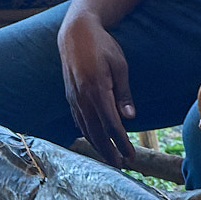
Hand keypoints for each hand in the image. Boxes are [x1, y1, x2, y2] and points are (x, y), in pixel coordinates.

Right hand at [58, 10, 135, 165]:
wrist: (75, 33)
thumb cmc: (101, 46)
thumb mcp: (119, 65)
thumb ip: (123, 93)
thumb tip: (130, 117)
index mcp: (97, 89)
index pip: (111, 123)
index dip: (121, 142)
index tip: (131, 155)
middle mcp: (83, 97)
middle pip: (96, 132)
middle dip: (108, 151)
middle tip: (120, 166)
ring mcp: (74, 98)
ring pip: (85, 128)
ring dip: (97, 146)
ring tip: (109, 159)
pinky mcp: (70, 96)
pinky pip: (78, 120)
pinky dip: (86, 134)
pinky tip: (93, 140)